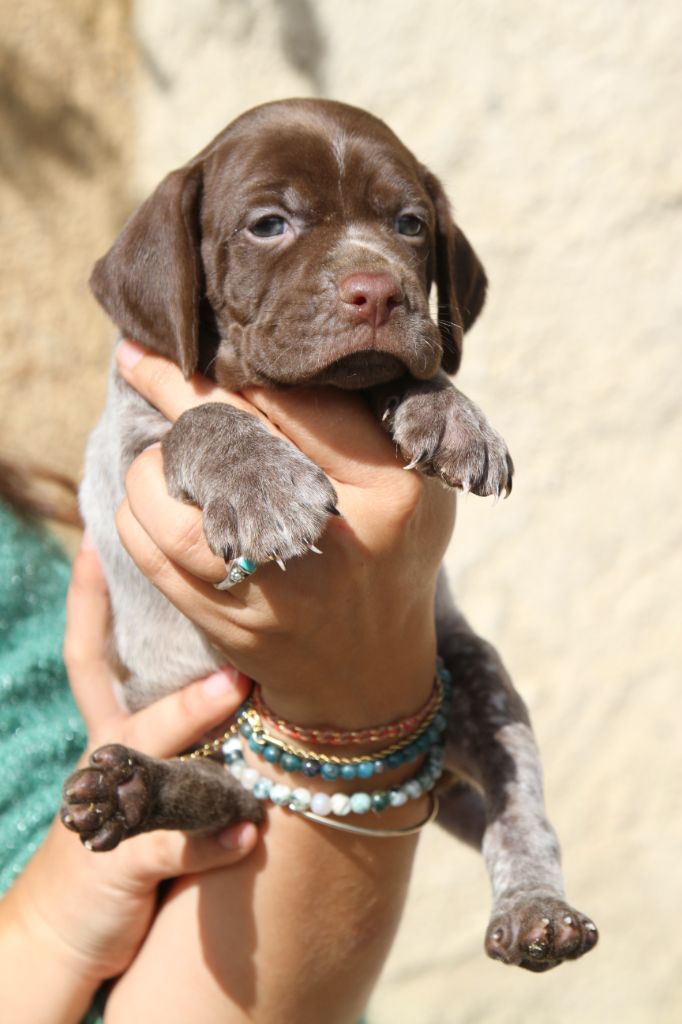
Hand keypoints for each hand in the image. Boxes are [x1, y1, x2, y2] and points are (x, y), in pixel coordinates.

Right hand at [1, 538, 258, 1008]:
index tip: (98, 544)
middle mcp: (105, 762)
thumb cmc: (108, 838)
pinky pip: (175, 848)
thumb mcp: (125, 777)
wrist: (57, 931)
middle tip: (222, 634)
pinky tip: (250, 831)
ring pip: (153, 762)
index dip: (88, 601)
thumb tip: (229, 668)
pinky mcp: (124, 866)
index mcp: (106, 735)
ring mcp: (112, 813)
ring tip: (233, 690)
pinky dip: (216, 842)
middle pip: (138, 704)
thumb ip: (169, 731)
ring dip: (193, 724)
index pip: (89, 657)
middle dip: (177, 669)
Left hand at [114, 339, 455, 728]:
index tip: (205, 337)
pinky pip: (148, 550)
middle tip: (135, 354)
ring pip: (167, 494)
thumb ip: (370, 423)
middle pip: (226, 436)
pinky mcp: (225, 622)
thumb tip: (280, 357)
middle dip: (169, 385)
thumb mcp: (414, 487)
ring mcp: (273, 586)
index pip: (298, 399)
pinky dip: (139, 512)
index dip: (242, 364)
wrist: (370, 676)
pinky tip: (153, 501)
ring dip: (153, 464)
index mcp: (390, 490)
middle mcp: (330, 537)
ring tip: (164, 453)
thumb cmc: (392, 557)